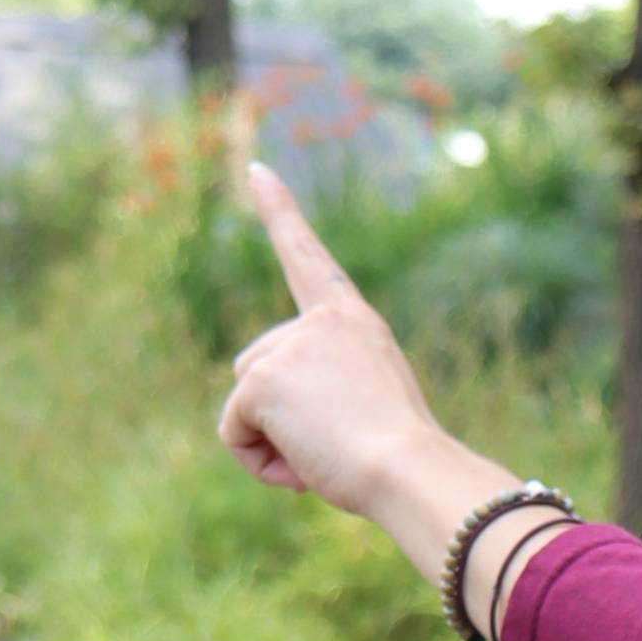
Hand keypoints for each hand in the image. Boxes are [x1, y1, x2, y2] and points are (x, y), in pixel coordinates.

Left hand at [219, 163, 447, 513]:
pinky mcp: (262, 378)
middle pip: (256, 365)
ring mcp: (289, 345)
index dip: (280, 212)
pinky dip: (256, 461)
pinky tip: (301, 468)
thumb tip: (273, 420)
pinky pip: (232, 430)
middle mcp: (319, 323)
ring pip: (244, 402)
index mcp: (354, 322)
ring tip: (323, 454)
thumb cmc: (402, 461)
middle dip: (275, 414)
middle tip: (331, 444)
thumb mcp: (371, 408)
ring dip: (269, 440)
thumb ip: (328, 392)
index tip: (257, 170)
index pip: (309, 258)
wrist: (409, 470)